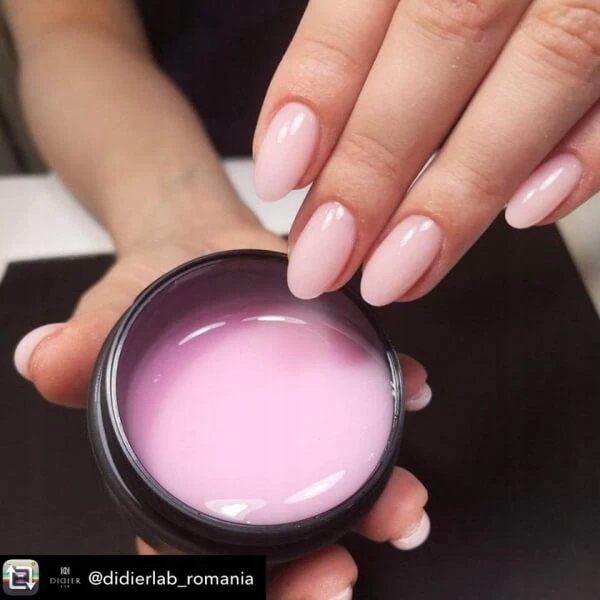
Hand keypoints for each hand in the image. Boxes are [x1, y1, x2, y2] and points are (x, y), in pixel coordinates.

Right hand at [14, 223, 431, 598]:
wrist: (194, 246)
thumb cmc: (149, 292)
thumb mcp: (111, 319)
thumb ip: (87, 348)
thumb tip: (44, 357)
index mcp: (186, 470)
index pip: (206, 557)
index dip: (244, 585)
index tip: (286, 586)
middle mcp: (248, 461)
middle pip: (281, 537)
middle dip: (317, 561)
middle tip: (346, 567)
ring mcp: (295, 423)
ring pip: (337, 483)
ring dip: (377, 500)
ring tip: (404, 506)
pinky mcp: (328, 377)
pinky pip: (362, 401)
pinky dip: (388, 402)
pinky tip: (410, 393)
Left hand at [254, 0, 599, 304]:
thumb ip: (374, 22)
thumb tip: (313, 137)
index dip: (319, 86)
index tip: (280, 176)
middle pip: (444, 41)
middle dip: (373, 167)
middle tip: (323, 261)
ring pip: (544, 67)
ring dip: (461, 190)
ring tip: (398, 271)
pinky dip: (588, 152)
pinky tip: (530, 211)